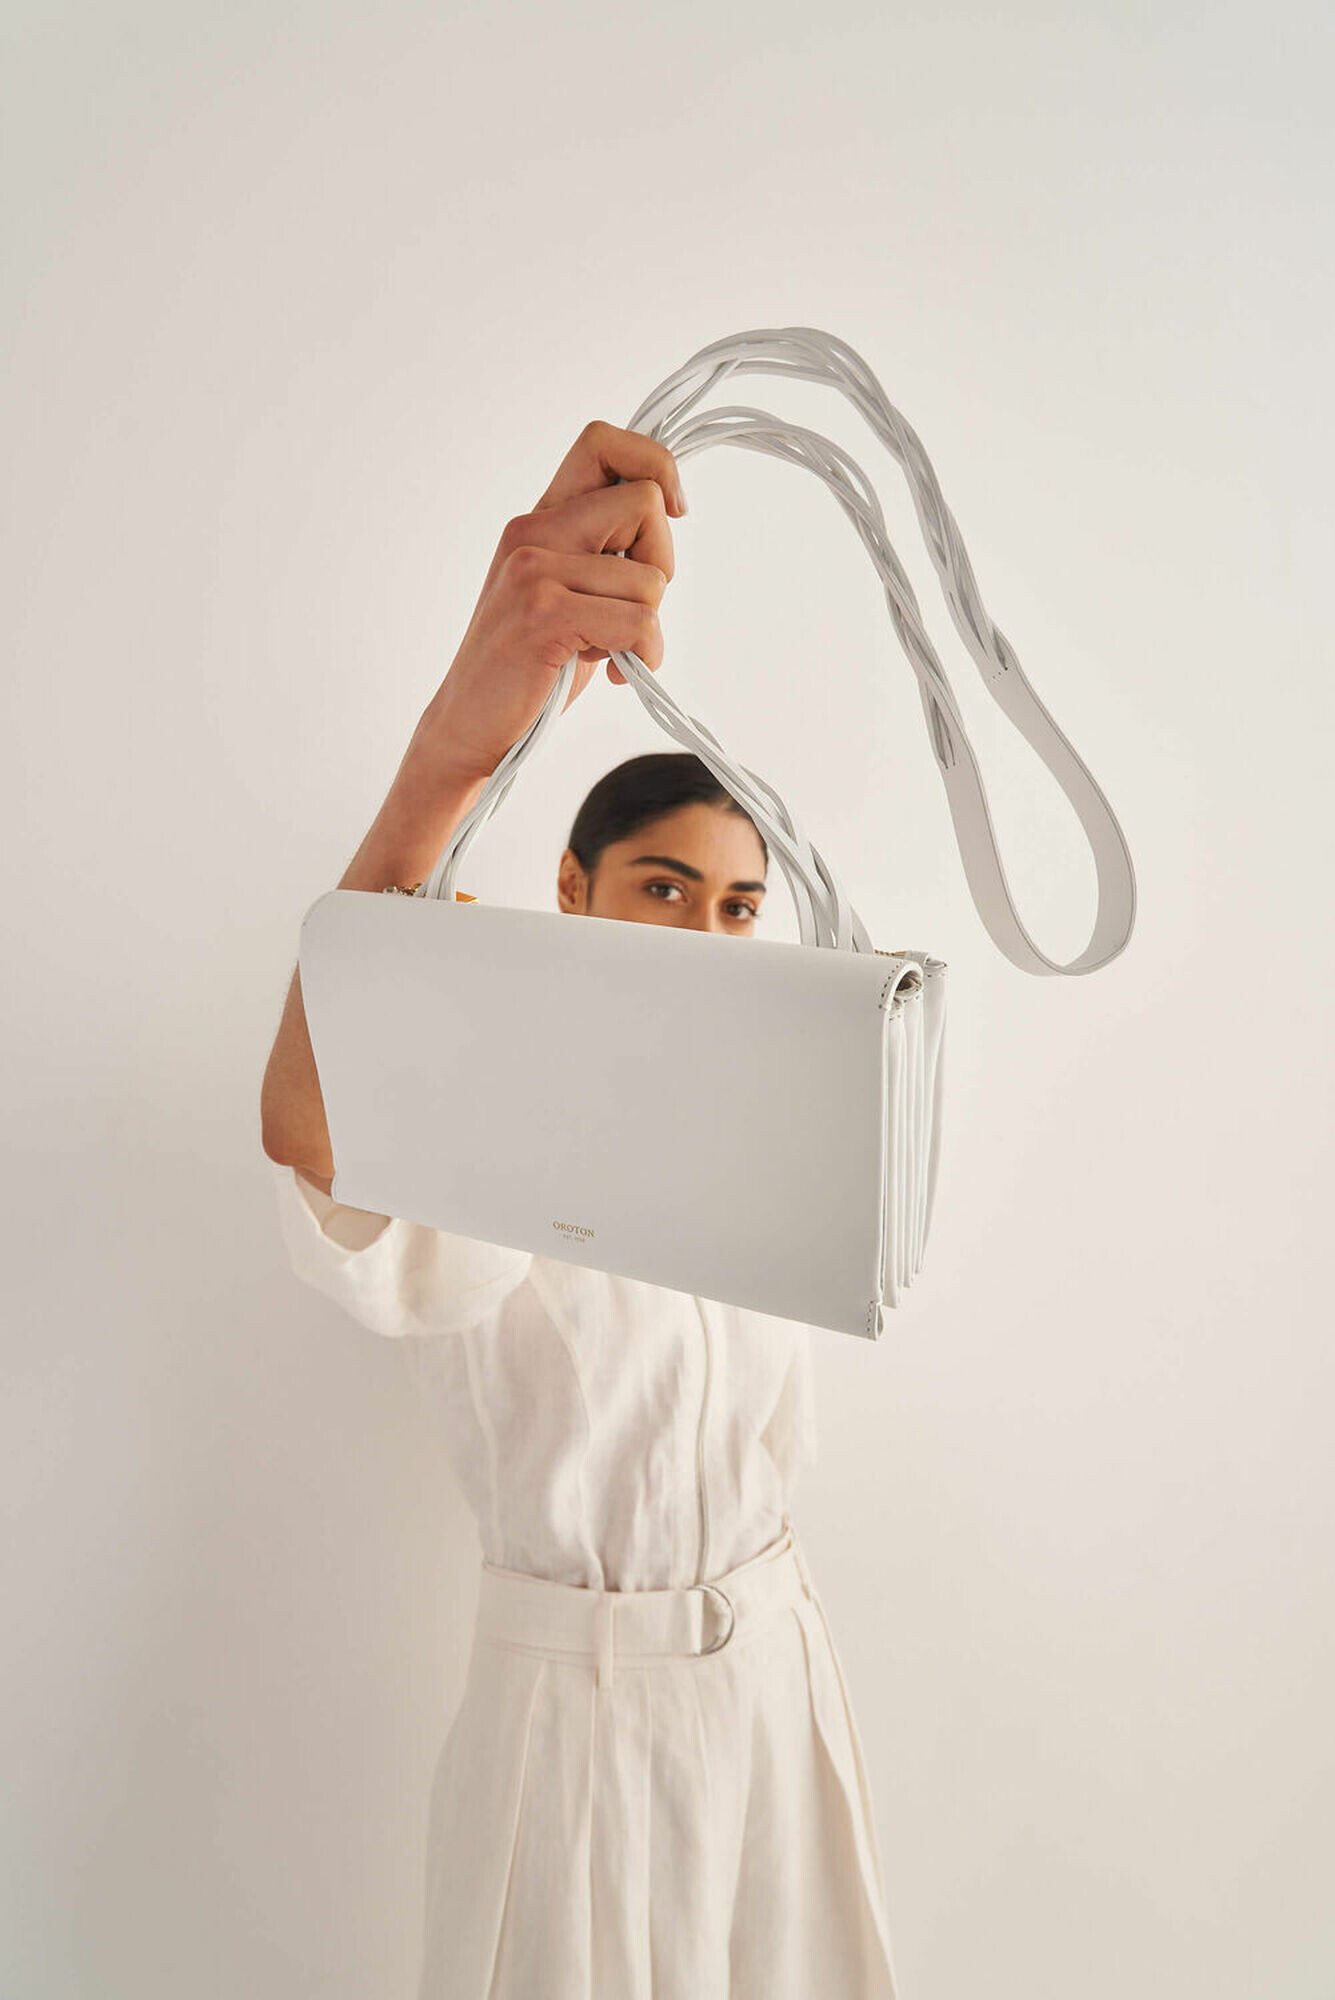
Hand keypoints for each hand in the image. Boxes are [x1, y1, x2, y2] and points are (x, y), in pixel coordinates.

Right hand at [414, 420, 687, 785]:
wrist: (470, 724)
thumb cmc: (531, 665)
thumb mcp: (568, 593)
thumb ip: (604, 552)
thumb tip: (670, 513)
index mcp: (541, 518)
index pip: (604, 442)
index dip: (655, 465)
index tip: (673, 512)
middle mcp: (533, 530)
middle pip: (646, 501)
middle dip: (663, 561)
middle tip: (634, 608)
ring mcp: (534, 569)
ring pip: (650, 576)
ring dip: (647, 625)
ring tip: (605, 649)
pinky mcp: (543, 613)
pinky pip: (639, 621)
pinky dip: (645, 655)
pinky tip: (614, 672)